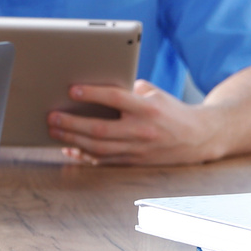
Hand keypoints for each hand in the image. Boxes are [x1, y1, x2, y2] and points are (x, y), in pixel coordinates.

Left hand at [47, 80, 228, 165]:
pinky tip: (68, 149)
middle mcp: (143, 131)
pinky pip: (104, 161)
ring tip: (54, 131)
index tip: (72, 90)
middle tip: (52, 116)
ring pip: (99, 148)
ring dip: (73, 141)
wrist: (199, 138)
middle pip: (101, 129)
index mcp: (148, 109)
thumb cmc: (171, 110)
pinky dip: (84, 156)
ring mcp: (138, 150)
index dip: (93, 95)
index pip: (117, 100)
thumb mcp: (154, 94)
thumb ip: (129, 91)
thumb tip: (96, 88)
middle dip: (73, 124)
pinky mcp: (134, 162)